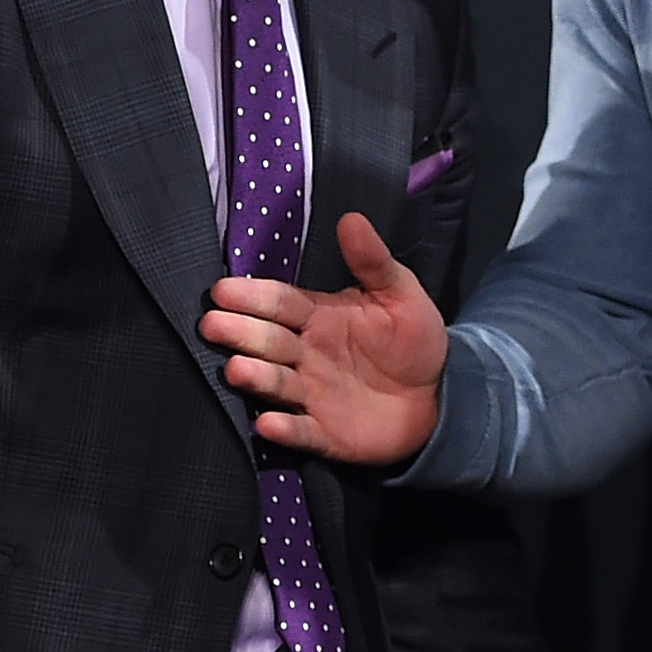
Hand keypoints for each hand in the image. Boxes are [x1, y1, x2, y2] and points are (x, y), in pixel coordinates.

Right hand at [201, 212, 448, 465]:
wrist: (439, 397)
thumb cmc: (412, 340)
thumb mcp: (400, 295)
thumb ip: (373, 261)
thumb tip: (352, 218)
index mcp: (319, 317)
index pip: (280, 303)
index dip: (253, 296)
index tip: (222, 290)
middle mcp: (306, 354)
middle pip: (268, 341)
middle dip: (240, 332)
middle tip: (212, 325)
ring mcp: (312, 394)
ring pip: (276, 384)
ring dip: (255, 377)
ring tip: (236, 368)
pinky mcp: (325, 433)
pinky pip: (301, 431)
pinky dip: (284, 429)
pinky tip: (267, 424)